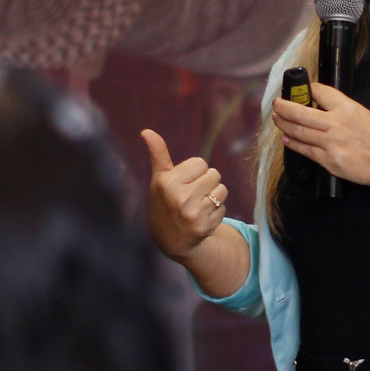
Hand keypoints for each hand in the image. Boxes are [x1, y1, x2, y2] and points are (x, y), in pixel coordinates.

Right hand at [140, 129, 228, 262]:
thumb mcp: (160, 178)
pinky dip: (216, 211)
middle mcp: (179, 198)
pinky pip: (224, 207)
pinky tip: (202, 217)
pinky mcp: (205, 226)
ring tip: (199, 204)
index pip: (200, 163)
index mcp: (167, 182)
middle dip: (206, 182)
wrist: (170, 239)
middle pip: (214, 174)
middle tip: (193, 194)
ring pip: (222, 190)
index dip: (195, 171)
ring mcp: (193, 214)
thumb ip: (158, 153)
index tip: (184, 182)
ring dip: (214, 196)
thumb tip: (146, 131)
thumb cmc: (165, 201)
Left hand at [272, 83, 369, 193]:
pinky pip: (304, 150)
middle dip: (284, 106)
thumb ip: (343, 112)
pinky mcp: (328, 161)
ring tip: (277, 118)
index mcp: (347, 108)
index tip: (302, 91)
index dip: (308, 90)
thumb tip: (325, 109)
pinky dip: (292, 143)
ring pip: (297, 131)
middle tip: (277, 103)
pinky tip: (286, 139)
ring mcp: (330, 143)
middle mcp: (336, 124)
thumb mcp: (366, 115)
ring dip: (284, 124)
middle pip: (300, 111)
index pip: (319, 92)